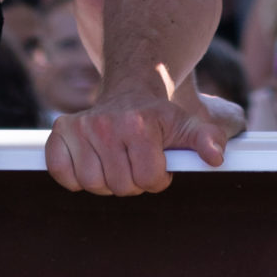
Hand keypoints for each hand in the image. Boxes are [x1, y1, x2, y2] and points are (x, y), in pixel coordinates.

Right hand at [44, 79, 243, 196]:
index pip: (148, 179)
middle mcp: (106, 123)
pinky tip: (91, 161)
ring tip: (116, 160)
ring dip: (106, 181)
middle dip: (132, 181)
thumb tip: (216, 157)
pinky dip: (73, 177)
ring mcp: (81, 127)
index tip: (157, 164)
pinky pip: (62, 174)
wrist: (129, 91)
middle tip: (135, 161)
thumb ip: (206, 139)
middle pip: (119, 185)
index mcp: (139, 124)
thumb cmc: (158, 116)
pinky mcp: (60, 131)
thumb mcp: (186, 124)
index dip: (157, 179)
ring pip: (92, 184)